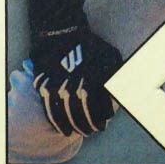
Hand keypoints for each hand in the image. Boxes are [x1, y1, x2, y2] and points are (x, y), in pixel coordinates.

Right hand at [24, 0, 121, 136]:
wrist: (63, 31)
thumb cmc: (90, 44)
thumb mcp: (109, 56)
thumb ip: (114, 75)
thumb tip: (120, 91)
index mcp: (92, 80)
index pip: (98, 108)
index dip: (101, 119)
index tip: (103, 124)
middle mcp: (74, 85)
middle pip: (80, 114)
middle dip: (86, 125)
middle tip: (90, 131)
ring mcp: (57, 86)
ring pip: (63, 114)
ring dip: (68, 125)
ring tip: (72, 132)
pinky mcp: (44, 84)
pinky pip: (48, 106)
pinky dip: (54, 118)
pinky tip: (59, 124)